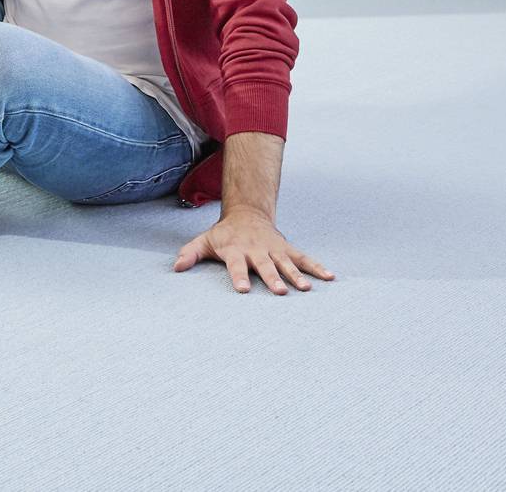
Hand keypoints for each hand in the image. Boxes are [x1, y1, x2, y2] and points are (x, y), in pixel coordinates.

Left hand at [173, 210, 335, 293]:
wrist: (247, 214)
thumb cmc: (224, 234)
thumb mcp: (204, 241)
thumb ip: (190, 253)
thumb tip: (176, 268)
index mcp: (236, 251)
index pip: (236, 266)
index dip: (240, 276)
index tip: (244, 289)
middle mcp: (257, 251)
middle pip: (265, 266)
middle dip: (273, 278)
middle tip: (280, 291)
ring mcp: (274, 249)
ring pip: (286, 263)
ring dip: (296, 275)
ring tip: (306, 288)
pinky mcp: (287, 249)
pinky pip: (303, 259)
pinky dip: (316, 267)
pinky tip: (330, 277)